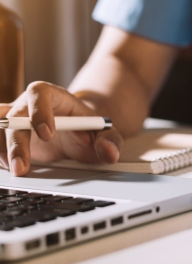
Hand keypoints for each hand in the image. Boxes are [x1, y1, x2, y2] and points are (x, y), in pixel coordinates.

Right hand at [0, 82, 121, 175]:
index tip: (47, 134)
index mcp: (54, 96)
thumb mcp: (105, 133)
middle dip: (16, 142)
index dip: (39, 111)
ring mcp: (15, 120)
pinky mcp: (7, 136)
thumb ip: (110, 141)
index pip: (40, 93)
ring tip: (15, 170)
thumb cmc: (89, 129)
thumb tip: (110, 153)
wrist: (78, 133)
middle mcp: (29, 105)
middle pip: (14, 115)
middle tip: (22, 166)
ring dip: (2, 149)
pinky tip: (7, 168)